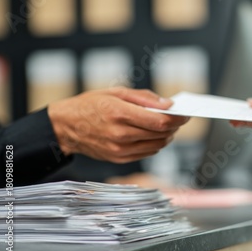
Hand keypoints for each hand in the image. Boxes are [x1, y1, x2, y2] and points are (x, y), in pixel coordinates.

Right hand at [48, 87, 188, 162]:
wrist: (65, 127)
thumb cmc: (90, 105)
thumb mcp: (116, 92)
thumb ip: (145, 98)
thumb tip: (169, 104)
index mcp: (119, 114)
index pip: (160, 121)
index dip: (178, 118)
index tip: (186, 114)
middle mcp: (120, 134)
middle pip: (161, 134)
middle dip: (175, 126)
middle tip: (179, 117)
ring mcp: (120, 150)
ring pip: (157, 145)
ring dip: (167, 135)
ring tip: (167, 125)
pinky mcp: (120, 159)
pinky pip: (148, 152)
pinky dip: (156, 143)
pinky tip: (154, 134)